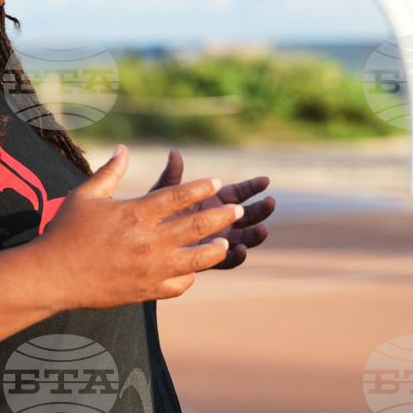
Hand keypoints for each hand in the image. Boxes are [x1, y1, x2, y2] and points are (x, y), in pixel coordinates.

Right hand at [37, 145, 243, 309]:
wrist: (52, 275)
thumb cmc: (66, 231)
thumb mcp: (86, 195)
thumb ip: (110, 172)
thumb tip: (124, 148)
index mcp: (135, 213)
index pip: (178, 196)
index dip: (201, 187)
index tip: (216, 182)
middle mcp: (148, 241)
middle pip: (196, 226)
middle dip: (222, 216)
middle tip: (237, 210)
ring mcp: (149, 269)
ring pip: (196, 260)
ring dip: (215, 250)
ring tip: (225, 242)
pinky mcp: (145, 291)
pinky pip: (179, 285)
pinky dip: (189, 277)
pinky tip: (192, 270)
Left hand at [149, 148, 273, 269]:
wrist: (142, 242)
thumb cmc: (152, 212)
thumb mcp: (163, 193)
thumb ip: (171, 176)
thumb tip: (173, 152)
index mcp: (213, 201)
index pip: (239, 193)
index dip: (252, 187)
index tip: (265, 181)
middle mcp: (219, 221)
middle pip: (248, 215)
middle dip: (261, 210)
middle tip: (270, 202)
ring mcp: (217, 240)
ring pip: (244, 238)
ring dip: (255, 234)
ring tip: (261, 229)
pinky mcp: (210, 259)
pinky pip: (228, 260)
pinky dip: (237, 256)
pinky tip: (240, 250)